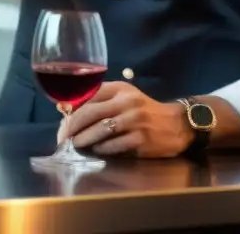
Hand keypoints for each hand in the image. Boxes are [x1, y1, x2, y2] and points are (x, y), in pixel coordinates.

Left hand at [59, 82, 192, 158]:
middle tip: (62, 137)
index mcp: (119, 89)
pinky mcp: (141, 139)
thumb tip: (69, 110)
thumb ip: (101, 100)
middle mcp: (126, 102)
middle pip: (89, 113)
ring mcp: (134, 120)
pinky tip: (96, 151)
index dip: (71, 109)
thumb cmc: (144, 111)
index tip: (62, 120)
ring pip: (99, 130)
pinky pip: (113, 145)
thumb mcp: (125, 97)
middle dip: (71, 127)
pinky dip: (101, 149)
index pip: (88, 94)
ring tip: (75, 145)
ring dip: (83, 140)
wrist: (177, 124)